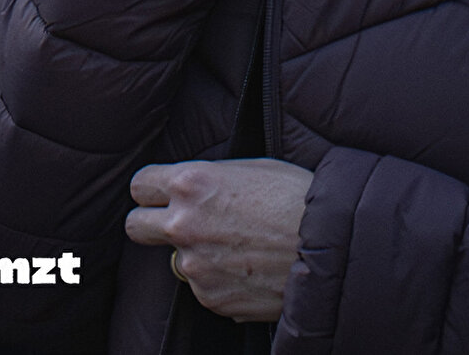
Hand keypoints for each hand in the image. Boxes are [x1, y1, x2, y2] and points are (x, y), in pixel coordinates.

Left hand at [126, 158, 311, 322]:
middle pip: (136, 226)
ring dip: (196, 256)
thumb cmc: (295, 197)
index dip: (151, 190)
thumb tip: (188, 190)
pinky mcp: (212, 299)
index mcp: (190, 183)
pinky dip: (219, 281)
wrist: (331, 246)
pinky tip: (249, 270)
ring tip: (238, 249)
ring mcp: (196, 266)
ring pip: (176, 261)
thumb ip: (207, 179)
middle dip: (152, 224)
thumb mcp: (247, 168)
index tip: (161, 195)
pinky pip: (204, 287)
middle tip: (179, 224)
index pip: (139, 185)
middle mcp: (183, 224)